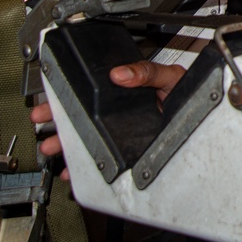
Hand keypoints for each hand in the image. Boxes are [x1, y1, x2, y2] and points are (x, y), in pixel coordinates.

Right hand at [30, 61, 185, 179]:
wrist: (201, 107)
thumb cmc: (186, 90)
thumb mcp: (168, 76)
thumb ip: (147, 72)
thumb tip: (121, 73)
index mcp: (124, 89)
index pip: (90, 91)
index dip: (66, 95)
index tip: (49, 99)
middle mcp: (119, 109)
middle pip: (80, 115)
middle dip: (57, 120)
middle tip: (41, 121)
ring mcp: (121, 129)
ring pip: (85, 137)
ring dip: (65, 143)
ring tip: (52, 147)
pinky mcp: (127, 147)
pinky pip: (100, 157)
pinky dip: (84, 165)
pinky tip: (73, 170)